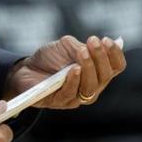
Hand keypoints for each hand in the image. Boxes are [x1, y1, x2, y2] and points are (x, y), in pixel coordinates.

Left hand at [4, 35, 125, 108]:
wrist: (26, 68)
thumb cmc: (50, 57)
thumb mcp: (67, 46)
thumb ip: (82, 46)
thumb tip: (98, 45)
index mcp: (98, 72)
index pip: (116, 66)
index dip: (115, 54)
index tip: (107, 40)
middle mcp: (92, 87)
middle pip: (106, 76)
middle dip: (101, 57)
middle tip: (93, 41)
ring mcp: (77, 97)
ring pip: (91, 87)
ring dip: (88, 67)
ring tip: (83, 52)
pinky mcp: (60, 102)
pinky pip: (71, 93)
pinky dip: (74, 80)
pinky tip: (73, 69)